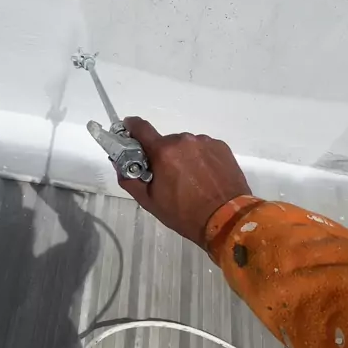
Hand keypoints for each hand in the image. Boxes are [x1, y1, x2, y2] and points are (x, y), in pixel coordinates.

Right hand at [118, 117, 251, 247]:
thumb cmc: (184, 214)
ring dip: (184, 157)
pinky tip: (206, 178)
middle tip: (168, 177)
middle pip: (165, 143)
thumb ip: (130, 180)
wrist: (227, 219)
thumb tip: (120, 164)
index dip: (131, 127)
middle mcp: (184, 140)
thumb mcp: (150, 202)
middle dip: (163, 155)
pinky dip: (201, 159)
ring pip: (186, 146)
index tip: (128, 130)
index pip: (140, 128)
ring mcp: (205, 142)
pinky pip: (204, 149)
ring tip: (192, 181)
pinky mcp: (222, 147)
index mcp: (163, 151)